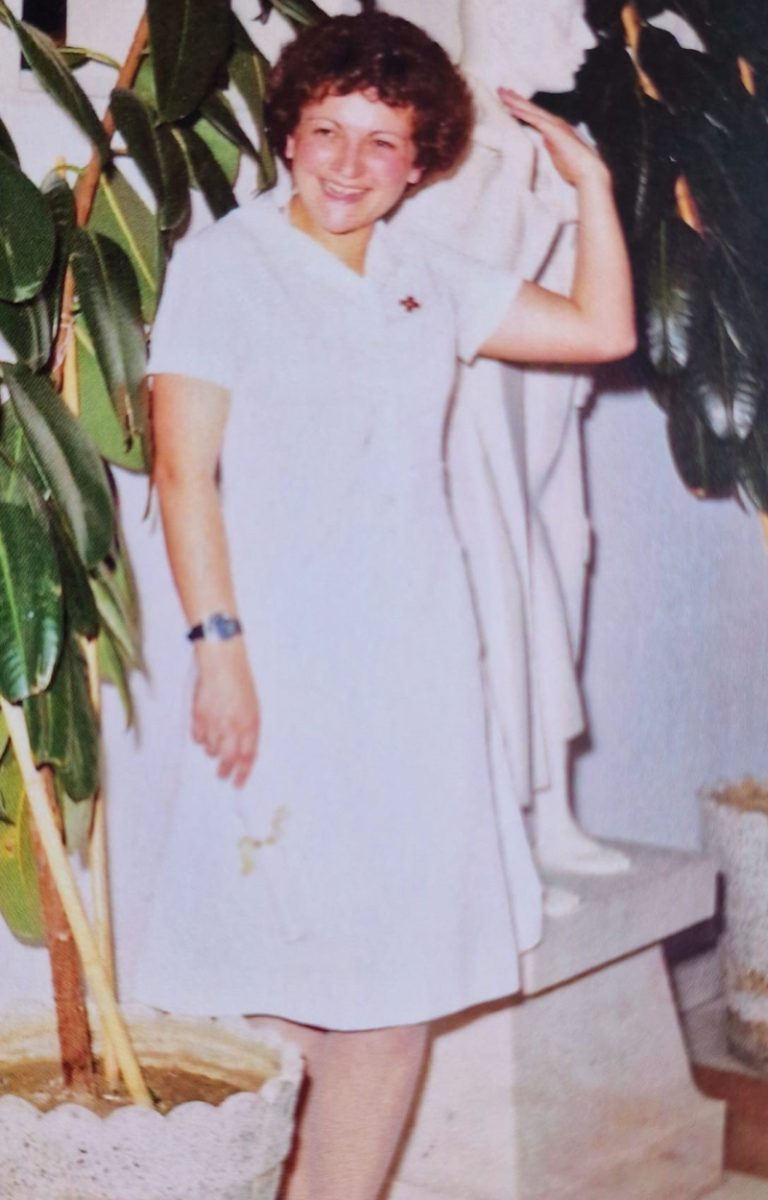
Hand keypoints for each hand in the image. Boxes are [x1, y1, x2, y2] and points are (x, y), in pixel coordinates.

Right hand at [191, 639, 260, 786]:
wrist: (222, 662)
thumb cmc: (240, 682)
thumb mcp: (252, 707)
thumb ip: (248, 730)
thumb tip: (244, 752)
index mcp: (250, 724)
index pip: (248, 757)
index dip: (243, 773)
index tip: (238, 783)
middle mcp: (233, 726)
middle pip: (228, 759)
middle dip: (224, 771)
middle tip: (222, 775)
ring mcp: (214, 722)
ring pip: (210, 749)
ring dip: (212, 749)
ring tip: (215, 738)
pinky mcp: (198, 717)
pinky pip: (197, 738)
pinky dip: (200, 737)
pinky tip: (204, 729)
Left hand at [497, 89, 608, 188]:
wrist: (589, 173)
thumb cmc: (575, 168)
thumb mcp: (558, 155)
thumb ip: (551, 145)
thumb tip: (544, 139)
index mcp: (555, 128)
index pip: (535, 115)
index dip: (522, 107)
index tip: (509, 101)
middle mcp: (555, 123)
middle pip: (531, 108)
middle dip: (515, 99)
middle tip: (500, 89)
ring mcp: (555, 126)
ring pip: (532, 111)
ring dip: (516, 102)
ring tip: (502, 93)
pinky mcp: (555, 132)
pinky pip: (536, 120)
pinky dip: (524, 114)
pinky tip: (512, 109)